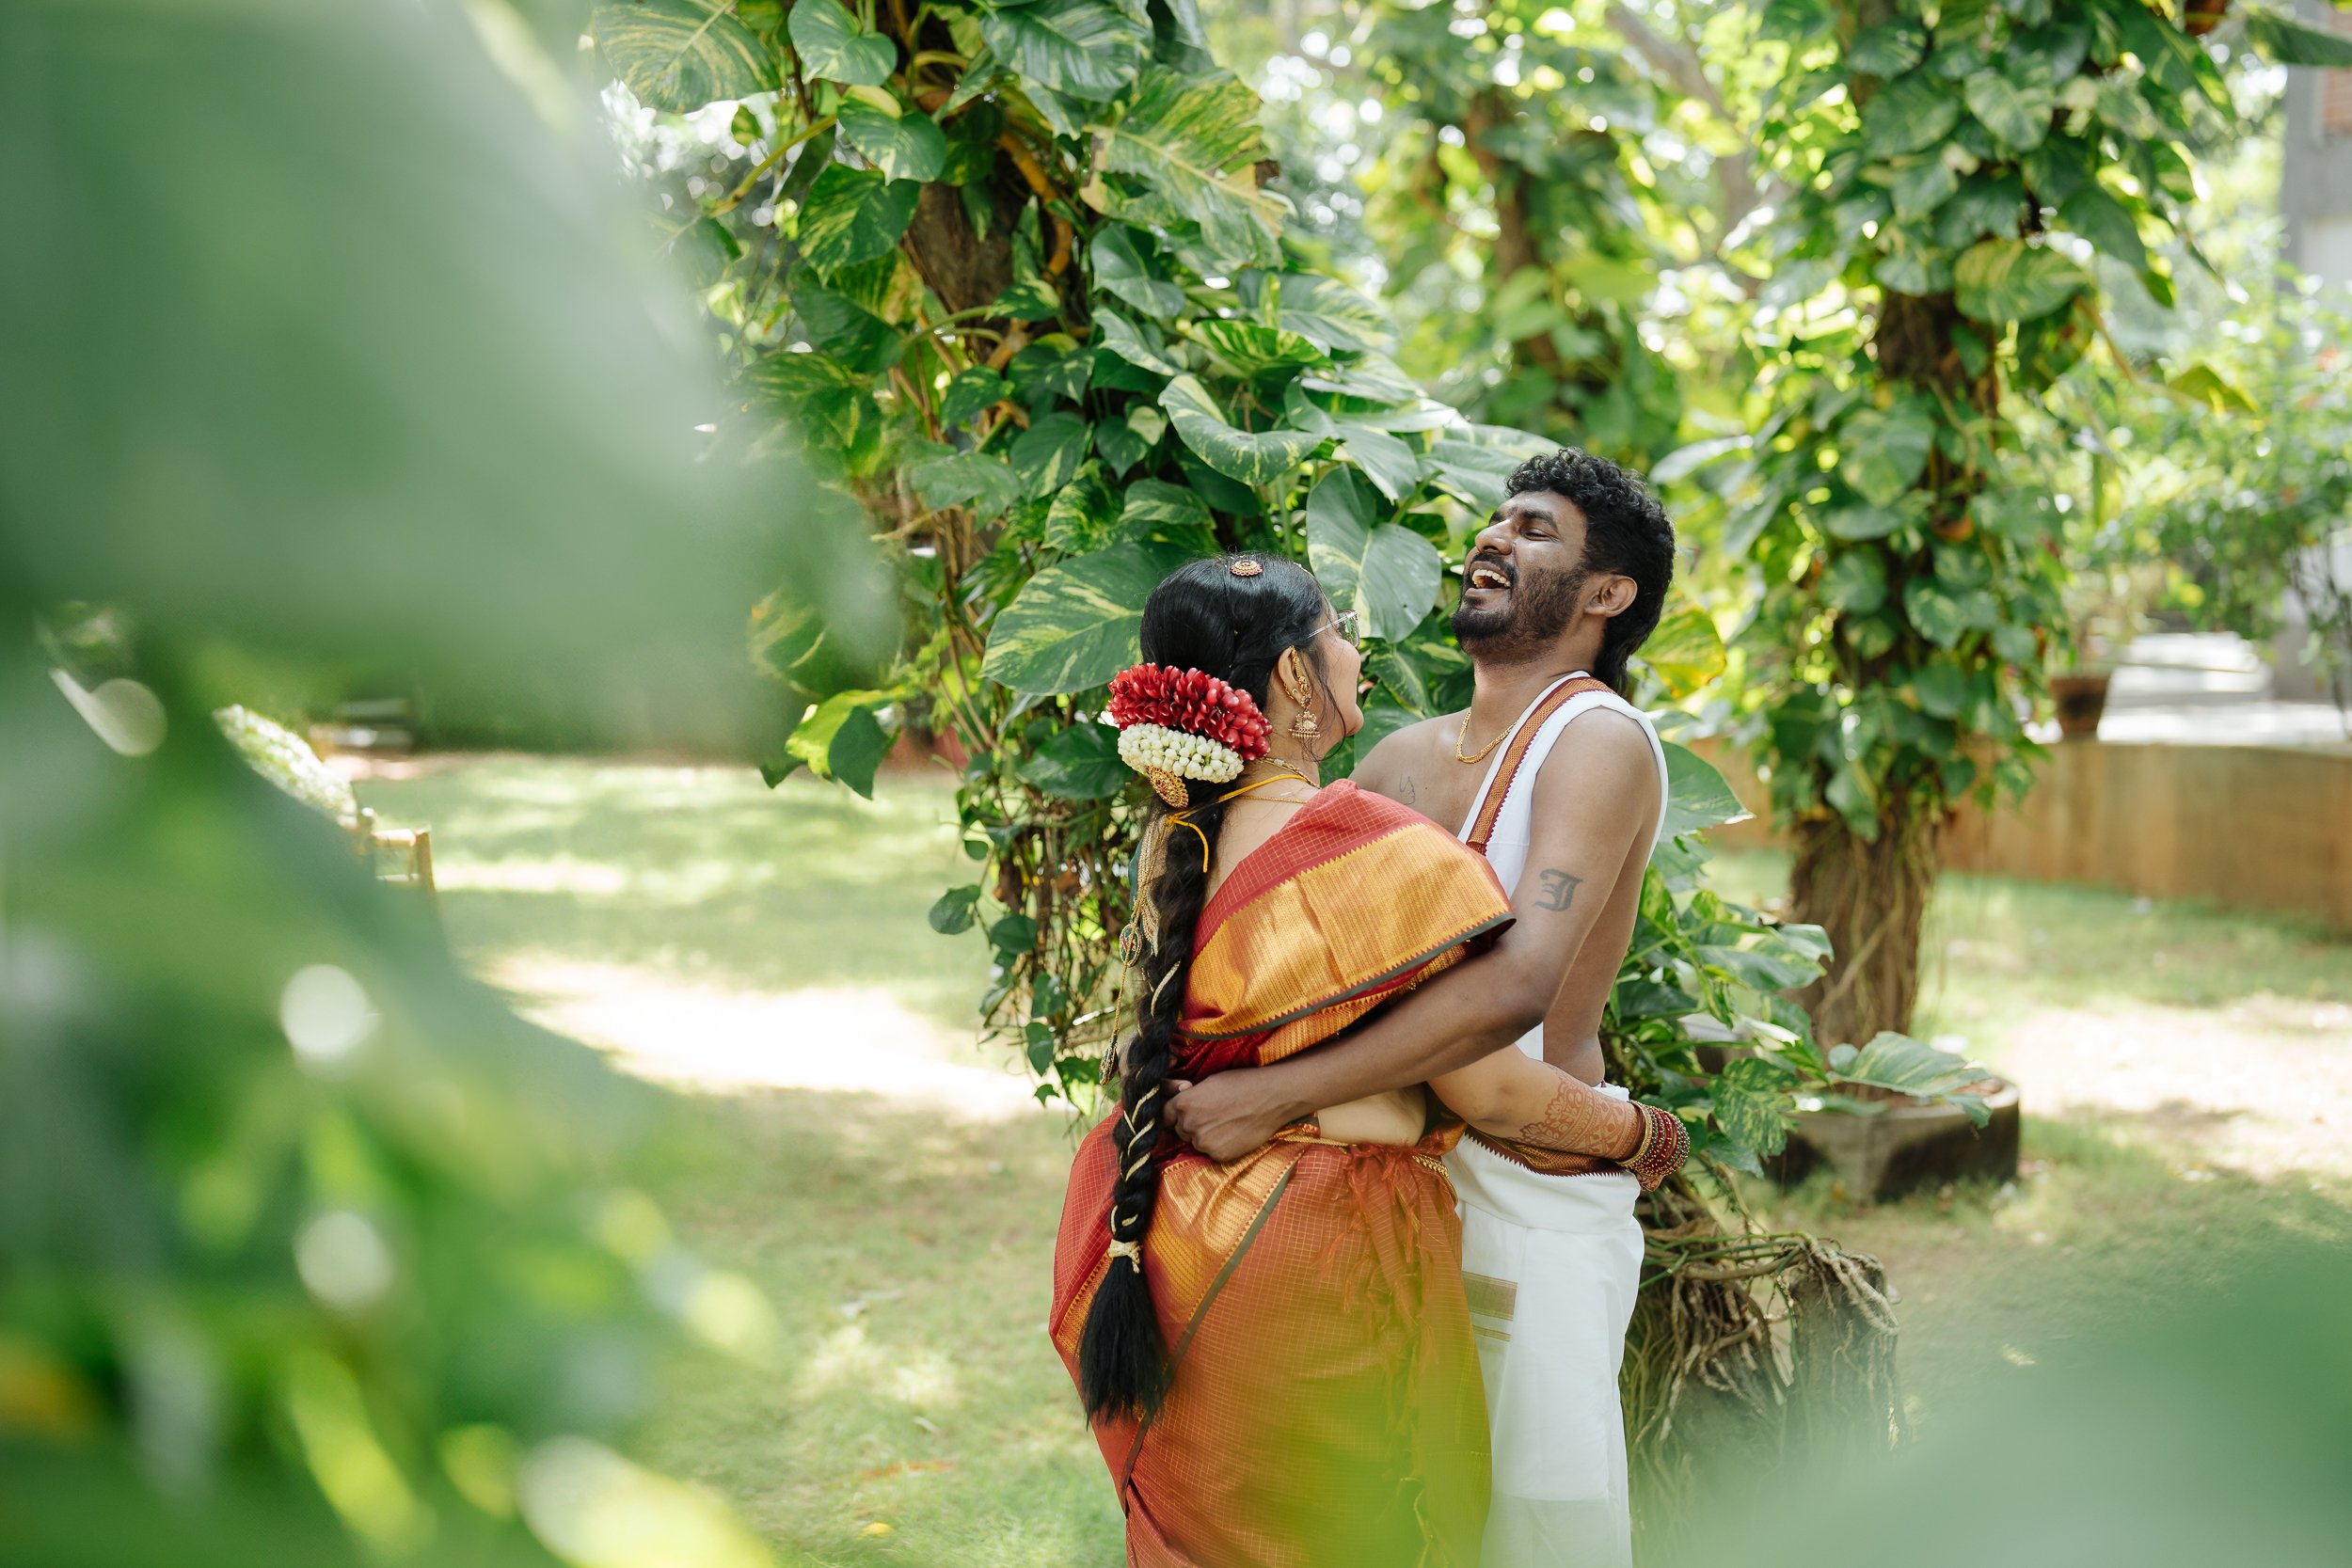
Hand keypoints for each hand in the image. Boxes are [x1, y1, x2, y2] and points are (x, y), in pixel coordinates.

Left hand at [1166, 1069, 1303, 1162]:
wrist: (1272, 1097)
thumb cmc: (1242, 1083)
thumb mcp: (1209, 1083)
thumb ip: (1190, 1096)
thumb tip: (1179, 1102)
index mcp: (1184, 1103)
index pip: (1165, 1115)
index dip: (1174, 1115)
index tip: (1183, 1115)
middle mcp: (1189, 1124)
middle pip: (1180, 1130)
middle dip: (1191, 1125)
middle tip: (1213, 1116)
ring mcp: (1204, 1142)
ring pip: (1196, 1143)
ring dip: (1205, 1137)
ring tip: (1227, 1124)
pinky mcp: (1219, 1155)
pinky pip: (1212, 1153)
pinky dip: (1220, 1146)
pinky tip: (1234, 1133)